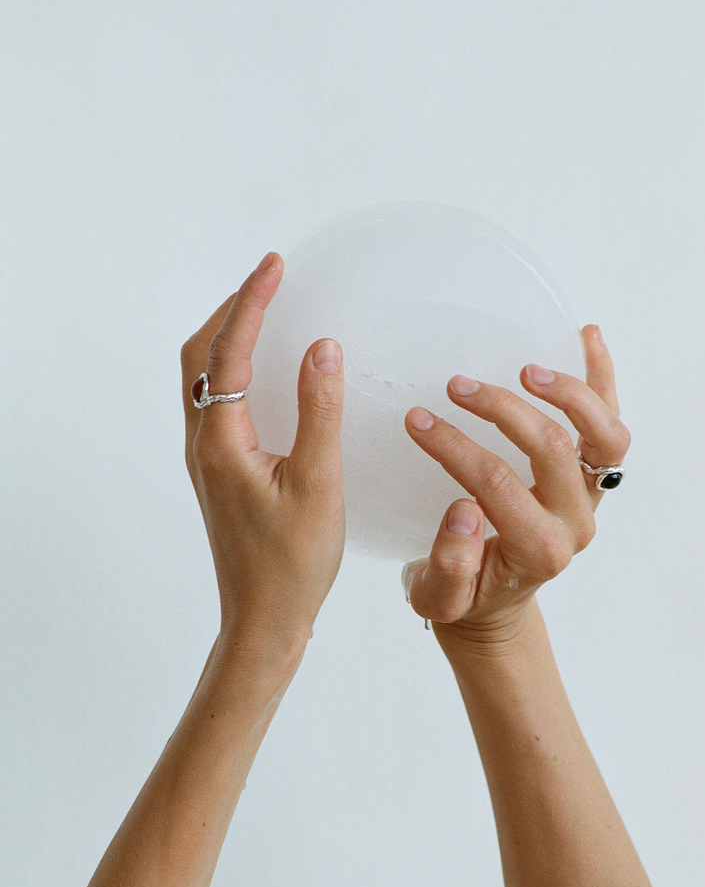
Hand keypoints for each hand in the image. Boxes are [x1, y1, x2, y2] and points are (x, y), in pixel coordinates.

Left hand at [180, 253, 344, 646]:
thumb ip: (319, 413)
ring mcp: (208, 459)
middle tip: (270, 281)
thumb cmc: (293, 564)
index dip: (251, 303)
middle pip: (199, 358)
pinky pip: (218, 404)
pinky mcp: (220, 473)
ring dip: (230, 339)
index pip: (228, 353)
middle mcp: (204, 445)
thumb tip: (323, 348)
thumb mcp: (318, 485)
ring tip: (267, 312)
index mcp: (221, 443)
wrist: (264, 620)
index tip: (275, 266)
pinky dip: (236, 371)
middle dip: (231, 311)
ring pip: (203, 381)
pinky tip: (267, 373)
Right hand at [402, 325, 628, 646]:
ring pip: (604, 435)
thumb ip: (450, 564)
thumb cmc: (465, 598)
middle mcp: (575, 522)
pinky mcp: (593, 476)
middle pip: (551, 448)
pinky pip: (609, 423)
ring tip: (523, 370)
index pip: (497, 483)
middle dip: (500, 410)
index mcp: (538, 551)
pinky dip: (602, 378)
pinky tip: (587, 336)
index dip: (454, 447)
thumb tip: (464, 511)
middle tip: (456, 387)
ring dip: (567, 392)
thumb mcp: (439, 596)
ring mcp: (590, 496)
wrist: (496, 603)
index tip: (417, 421)